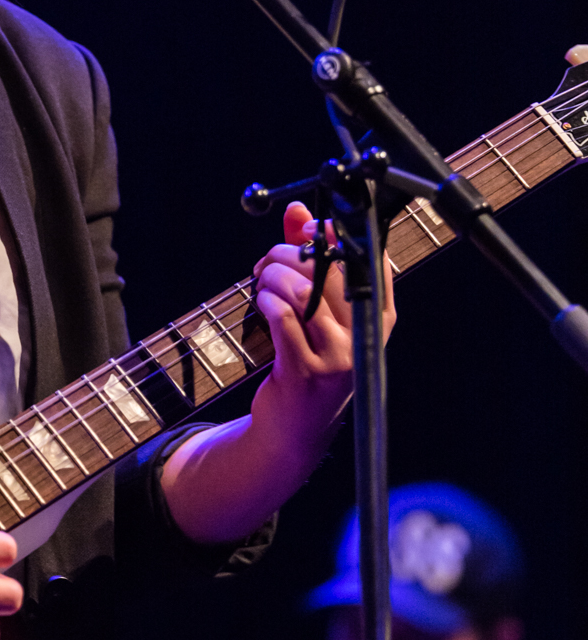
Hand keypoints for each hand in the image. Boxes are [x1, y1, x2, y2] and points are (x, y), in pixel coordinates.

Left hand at [160, 200, 394, 542]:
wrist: (293, 428)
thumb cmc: (305, 356)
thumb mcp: (317, 310)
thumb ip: (310, 255)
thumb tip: (297, 210)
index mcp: (378, 317)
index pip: (374, 260)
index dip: (340, 235)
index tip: (311, 229)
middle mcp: (365, 337)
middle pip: (330, 269)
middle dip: (291, 254)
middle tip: (269, 260)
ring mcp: (338, 357)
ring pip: (303, 290)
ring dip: (273, 276)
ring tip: (261, 282)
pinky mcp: (306, 371)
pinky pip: (283, 317)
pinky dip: (266, 300)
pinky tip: (261, 303)